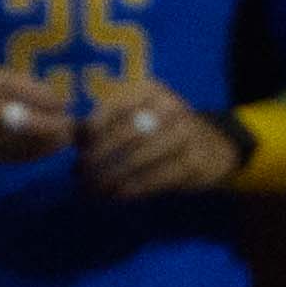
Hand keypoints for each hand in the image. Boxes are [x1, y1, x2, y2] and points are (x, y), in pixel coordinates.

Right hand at [0, 66, 74, 165]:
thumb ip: (25, 87)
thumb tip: (62, 103)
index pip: (17, 106)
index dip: (46, 111)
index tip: (68, 108)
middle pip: (17, 133)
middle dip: (49, 133)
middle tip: (71, 129)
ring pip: (14, 151)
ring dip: (44, 148)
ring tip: (64, 139)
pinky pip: (7, 159)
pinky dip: (30, 155)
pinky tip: (46, 148)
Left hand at [75, 79, 247, 199]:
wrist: (214, 146)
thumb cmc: (161, 129)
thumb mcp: (137, 113)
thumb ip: (107, 121)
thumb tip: (71, 135)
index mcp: (151, 90)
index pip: (114, 106)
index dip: (92, 130)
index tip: (77, 150)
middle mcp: (170, 107)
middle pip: (126, 134)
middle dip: (97, 158)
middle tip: (79, 175)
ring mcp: (186, 134)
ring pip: (138, 159)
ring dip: (110, 178)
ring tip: (92, 190)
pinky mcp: (194, 162)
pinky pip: (156, 178)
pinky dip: (131, 190)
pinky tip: (116, 196)